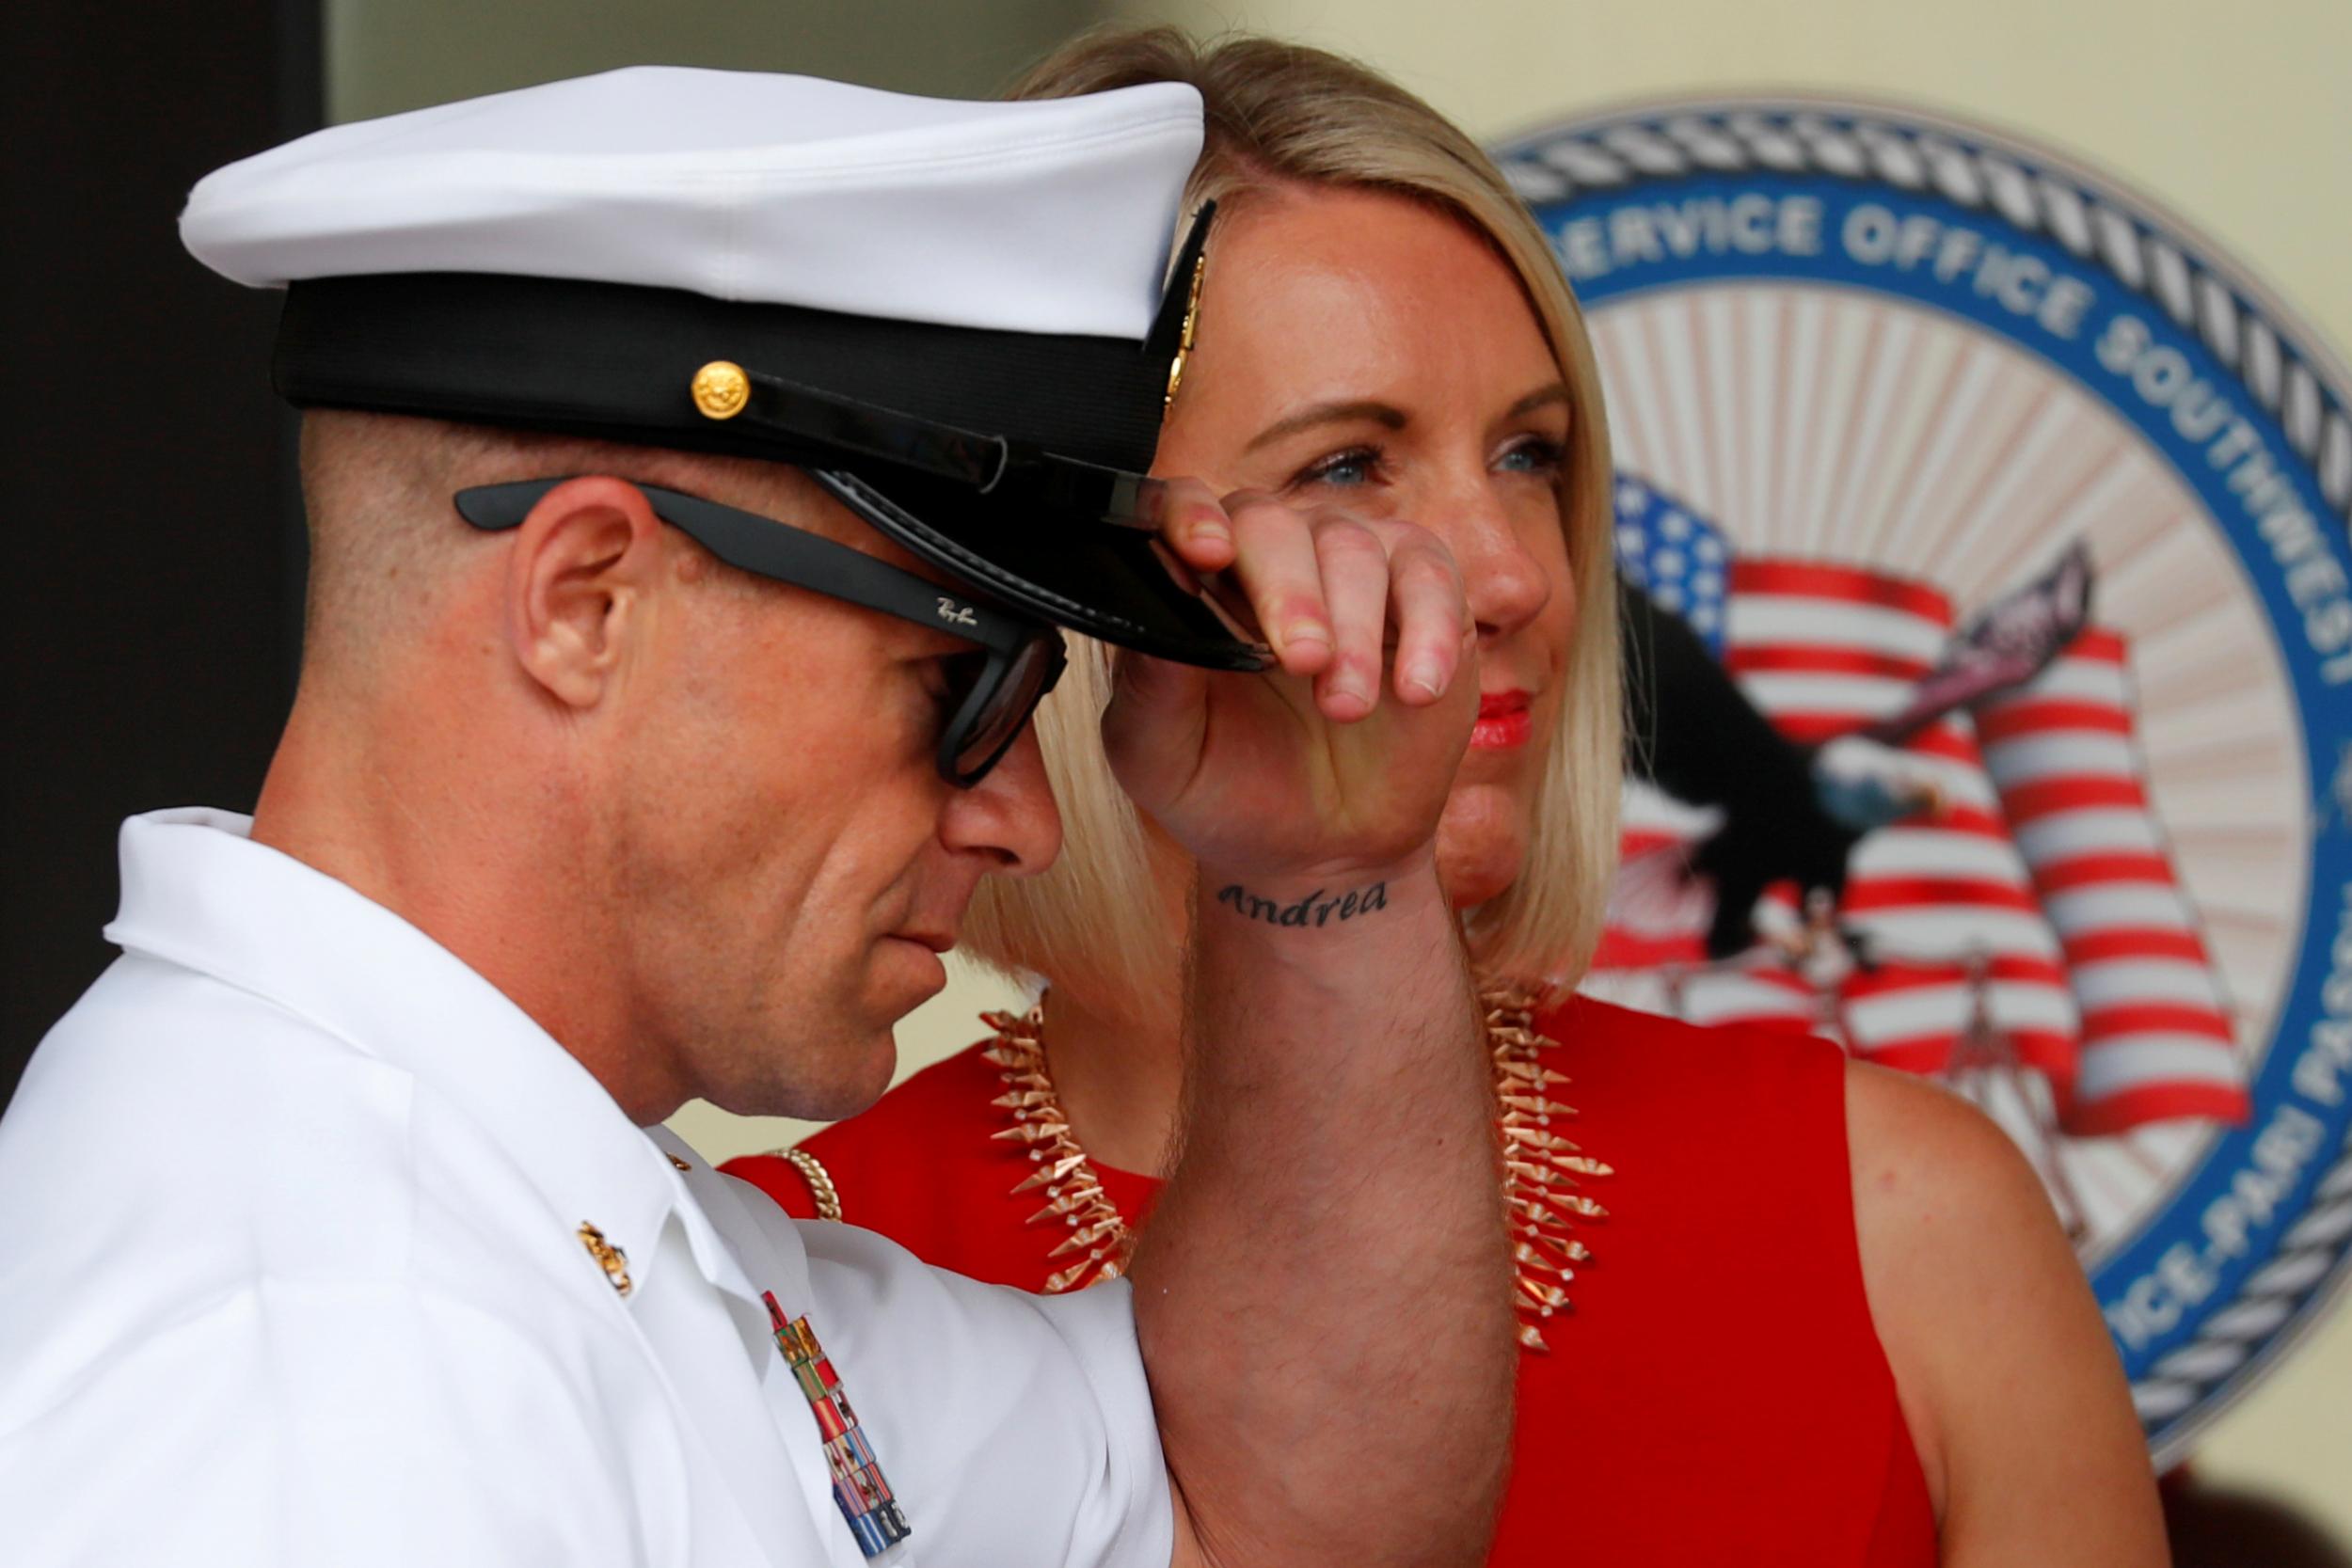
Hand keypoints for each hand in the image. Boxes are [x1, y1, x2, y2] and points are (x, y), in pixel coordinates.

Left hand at [1102, 481, 1476, 882]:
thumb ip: (1148, 684)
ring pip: (1354, 547)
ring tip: (1346, 708)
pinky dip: (1429, 630)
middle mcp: (1269, 556)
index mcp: (1195, 580)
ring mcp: (1350, 567)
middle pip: (1275, 523)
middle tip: (1301, 661)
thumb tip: (1154, 610)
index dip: (1193, 517)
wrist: (1317, 853)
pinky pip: (1432, 578)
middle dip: (1289, 590)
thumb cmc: (1228, 789)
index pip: (1183, 509)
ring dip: (1354, 629)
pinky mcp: (1423, 595)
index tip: (1206, 553)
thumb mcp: (1161, 756)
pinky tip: (1415, 691)